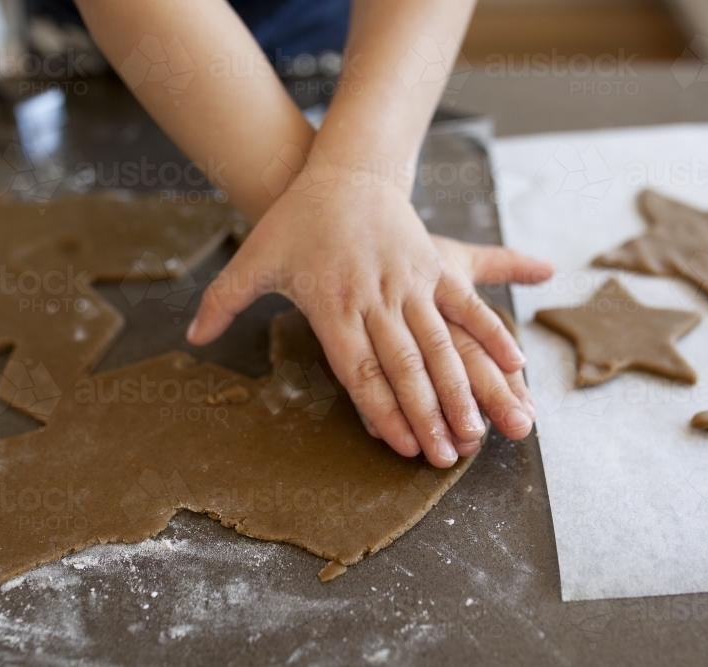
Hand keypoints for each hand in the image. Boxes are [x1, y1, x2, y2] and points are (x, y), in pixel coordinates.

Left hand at [187, 172, 551, 466]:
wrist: (339, 170)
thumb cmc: (294, 220)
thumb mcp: (253, 258)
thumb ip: (223, 301)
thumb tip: (192, 336)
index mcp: (332, 304)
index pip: (359, 368)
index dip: (382, 410)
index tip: (402, 446)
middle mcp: (374, 297)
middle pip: (405, 364)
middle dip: (428, 414)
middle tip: (445, 457)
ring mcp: (410, 281)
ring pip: (442, 342)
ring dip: (463, 389)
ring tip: (479, 429)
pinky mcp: (435, 266)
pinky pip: (469, 304)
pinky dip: (492, 334)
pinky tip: (515, 366)